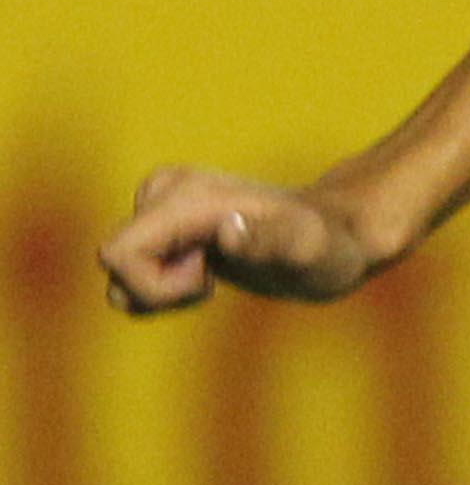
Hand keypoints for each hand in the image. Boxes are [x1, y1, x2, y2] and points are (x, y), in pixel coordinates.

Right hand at [100, 168, 389, 313]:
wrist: (342, 233)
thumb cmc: (331, 246)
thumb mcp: (313, 251)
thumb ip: (276, 240)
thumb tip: (227, 230)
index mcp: (186, 197)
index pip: (116, 253)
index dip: (153, 284)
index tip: (207, 278)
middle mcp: (167, 194)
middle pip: (113, 261)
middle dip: (156, 289)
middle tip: (212, 279)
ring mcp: (164, 210)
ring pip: (121, 272)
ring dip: (159, 290)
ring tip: (212, 276)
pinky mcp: (168, 228)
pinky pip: (134, 273)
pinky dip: (162, 289)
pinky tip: (207, 276)